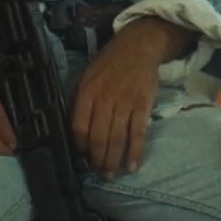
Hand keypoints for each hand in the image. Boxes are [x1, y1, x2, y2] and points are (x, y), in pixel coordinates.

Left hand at [71, 27, 165, 177]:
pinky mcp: (142, 105)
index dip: (80, 146)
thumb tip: (77, 129)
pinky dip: (135, 152)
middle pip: (98, 137)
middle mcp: (104, 99)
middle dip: (97, 159)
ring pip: (116, 138)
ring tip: (111, 174)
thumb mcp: (88, 76)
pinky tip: (132, 165)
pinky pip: (138, 133)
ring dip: (113, 160)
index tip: (83, 156)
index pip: (79, 126)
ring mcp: (125, 103)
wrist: (139, 46)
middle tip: (99, 173)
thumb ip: (82, 100)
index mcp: (87, 92)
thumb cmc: (110, 62)